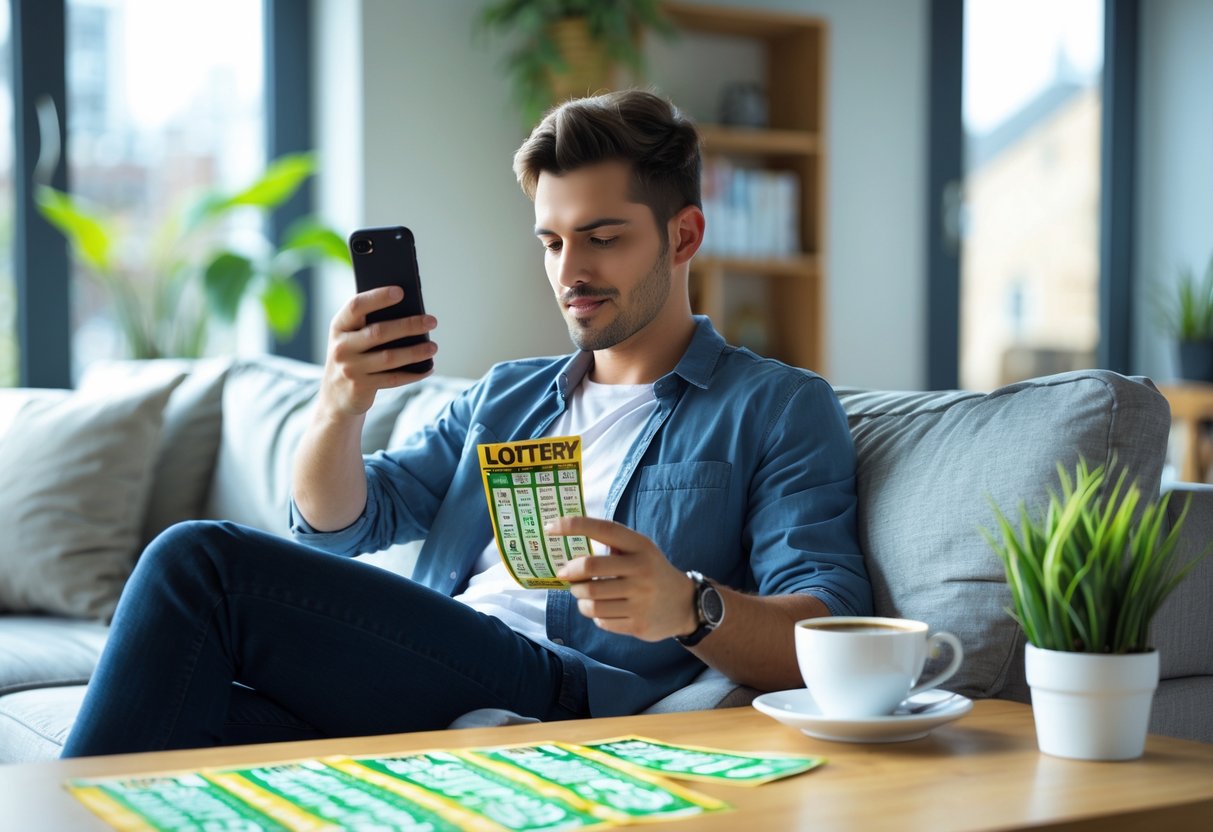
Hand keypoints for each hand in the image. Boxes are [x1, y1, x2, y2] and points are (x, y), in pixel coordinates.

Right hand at [319, 287, 438, 415]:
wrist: (335, 397)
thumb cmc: (352, 357)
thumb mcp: (351, 337)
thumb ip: (370, 324)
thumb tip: (410, 313)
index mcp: (339, 326)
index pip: (356, 306)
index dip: (378, 297)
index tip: (401, 292)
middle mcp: (341, 347)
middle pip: (378, 332)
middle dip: (408, 325)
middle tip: (432, 321)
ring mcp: (350, 369)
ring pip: (389, 357)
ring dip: (415, 352)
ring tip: (433, 347)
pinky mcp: (361, 387)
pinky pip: (393, 379)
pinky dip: (414, 373)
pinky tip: (428, 368)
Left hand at [551, 516, 697, 641]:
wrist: (685, 605)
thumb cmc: (651, 572)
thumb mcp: (640, 550)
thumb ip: (612, 545)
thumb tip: (570, 549)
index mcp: (641, 547)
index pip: (604, 529)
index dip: (574, 525)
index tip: (550, 526)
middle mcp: (642, 571)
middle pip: (590, 569)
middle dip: (570, 573)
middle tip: (566, 575)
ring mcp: (641, 600)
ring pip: (591, 600)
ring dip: (580, 598)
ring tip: (583, 595)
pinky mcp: (638, 624)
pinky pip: (601, 620)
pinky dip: (595, 615)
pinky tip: (603, 609)